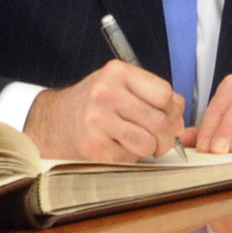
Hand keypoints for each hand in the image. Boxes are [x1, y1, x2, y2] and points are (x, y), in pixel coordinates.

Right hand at [27, 61, 185, 160]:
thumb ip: (152, 98)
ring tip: (135, 145)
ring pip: (147, 143)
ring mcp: (97, 120)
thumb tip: (180, 125)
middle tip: (158, 143)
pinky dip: (128, 159)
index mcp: (117, 73)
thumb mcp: (118, 87)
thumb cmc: (92, 105)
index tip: (168, 121)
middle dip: (165, 139)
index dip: (173, 112)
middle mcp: (106, 93)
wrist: (50, 122)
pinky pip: (129, 159)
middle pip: (159, 121)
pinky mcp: (93, 147)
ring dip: (147, 150)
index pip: (165, 94)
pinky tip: (114, 149)